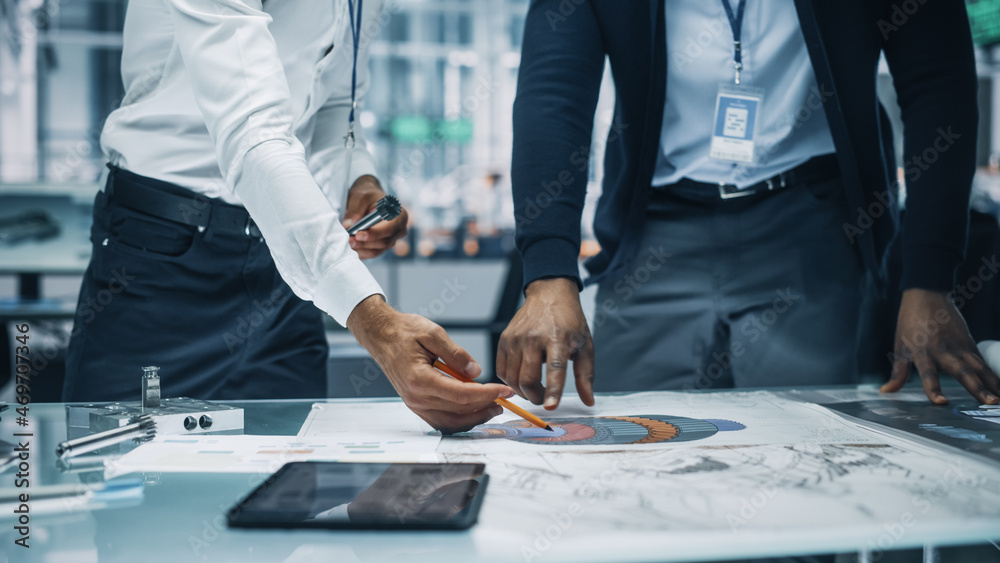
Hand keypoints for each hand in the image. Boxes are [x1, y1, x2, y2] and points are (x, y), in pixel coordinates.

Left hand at [342, 175, 407, 259]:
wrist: (368, 201)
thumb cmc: (368, 196)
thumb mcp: (361, 197)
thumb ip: (355, 210)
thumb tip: (349, 225)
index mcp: (399, 215)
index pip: (389, 228)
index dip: (374, 234)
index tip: (358, 235)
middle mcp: (399, 230)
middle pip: (384, 242)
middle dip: (365, 243)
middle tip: (349, 240)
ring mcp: (392, 240)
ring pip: (377, 250)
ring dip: (361, 249)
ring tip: (347, 244)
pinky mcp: (382, 247)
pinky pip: (372, 253)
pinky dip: (361, 252)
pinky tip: (350, 248)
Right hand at [347, 295, 513, 432]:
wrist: (381, 335)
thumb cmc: (403, 331)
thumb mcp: (433, 333)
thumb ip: (456, 354)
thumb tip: (476, 372)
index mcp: (420, 379)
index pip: (461, 394)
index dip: (486, 394)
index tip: (504, 390)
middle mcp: (416, 397)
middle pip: (458, 411)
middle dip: (485, 407)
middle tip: (503, 400)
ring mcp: (414, 403)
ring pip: (450, 421)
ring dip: (474, 417)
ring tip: (492, 407)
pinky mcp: (415, 404)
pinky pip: (440, 420)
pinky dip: (459, 419)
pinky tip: (473, 410)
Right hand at [496, 277, 594, 409]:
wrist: (549, 294)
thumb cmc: (569, 320)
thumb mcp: (585, 345)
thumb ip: (586, 375)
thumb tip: (588, 400)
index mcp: (558, 338)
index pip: (555, 369)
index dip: (552, 390)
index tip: (550, 406)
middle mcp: (533, 337)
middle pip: (528, 379)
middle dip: (535, 397)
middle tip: (543, 399)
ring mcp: (516, 338)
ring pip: (512, 378)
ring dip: (523, 392)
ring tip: (534, 389)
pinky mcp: (504, 339)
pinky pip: (501, 370)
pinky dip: (509, 381)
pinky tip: (521, 378)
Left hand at [881, 288, 999, 404]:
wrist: (926, 295)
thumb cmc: (910, 322)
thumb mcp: (900, 346)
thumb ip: (898, 371)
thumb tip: (886, 391)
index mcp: (922, 352)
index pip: (928, 374)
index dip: (933, 388)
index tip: (941, 402)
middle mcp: (943, 350)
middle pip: (962, 371)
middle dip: (977, 388)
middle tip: (989, 403)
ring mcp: (959, 346)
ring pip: (978, 366)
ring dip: (991, 383)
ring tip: (999, 399)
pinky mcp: (969, 342)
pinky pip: (983, 361)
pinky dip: (992, 374)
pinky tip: (999, 387)